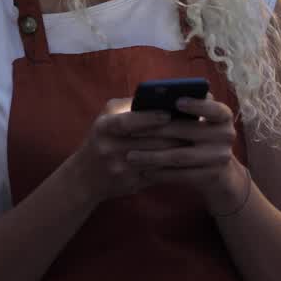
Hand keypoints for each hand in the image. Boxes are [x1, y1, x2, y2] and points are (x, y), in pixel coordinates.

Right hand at [71, 98, 186, 202]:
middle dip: (174, 134)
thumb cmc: (102, 139)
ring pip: (157, 159)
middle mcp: (109, 148)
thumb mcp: (107, 119)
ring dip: (178, 150)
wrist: (85, 177)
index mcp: (103, 127)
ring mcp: (120, 169)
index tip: (168, 113)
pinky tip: (187, 160)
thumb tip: (160, 96)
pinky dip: (173, 166)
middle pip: (148, 141)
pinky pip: (158, 174)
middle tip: (195, 127)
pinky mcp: (131, 184)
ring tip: (195, 142)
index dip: (148, 117)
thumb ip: (129, 107)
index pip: (127, 121)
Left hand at [122, 94, 248, 213]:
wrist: (219, 172)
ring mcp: (220, 157)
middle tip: (129, 132)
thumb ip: (182, 109)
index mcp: (223, 116)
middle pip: (187, 131)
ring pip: (180, 156)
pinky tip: (144, 171)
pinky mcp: (211, 176)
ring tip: (130, 156)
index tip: (177, 101)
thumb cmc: (197, 136)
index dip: (197, 105)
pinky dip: (161, 173)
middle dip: (155, 131)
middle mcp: (226, 135)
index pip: (214, 107)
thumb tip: (154, 98)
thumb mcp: (197, 121)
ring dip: (153, 156)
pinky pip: (181, 175)